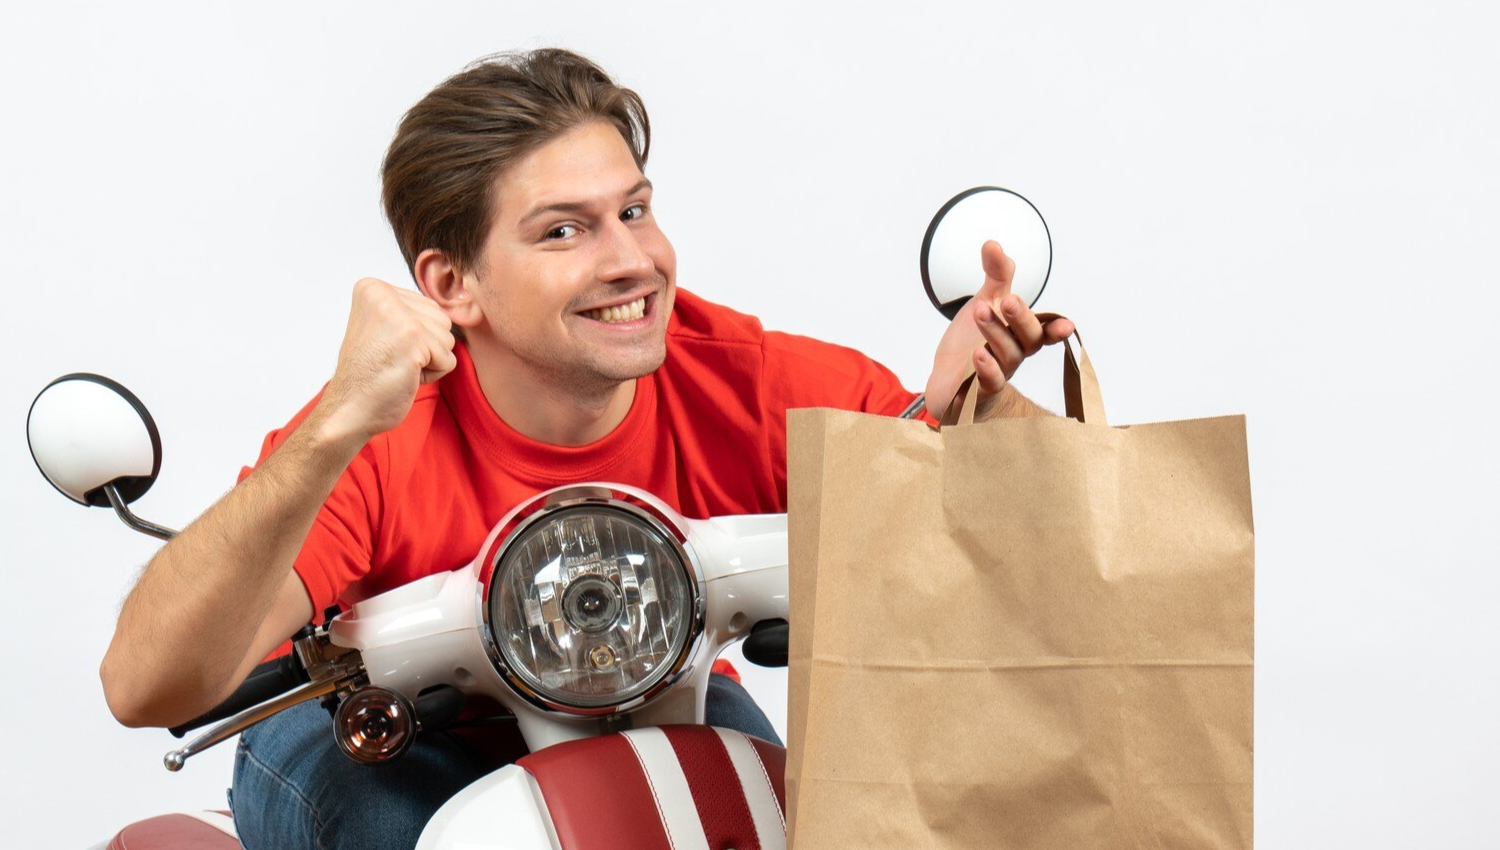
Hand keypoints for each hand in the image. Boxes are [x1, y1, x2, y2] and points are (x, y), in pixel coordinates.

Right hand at [317, 278, 457, 442]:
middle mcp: (383, 295)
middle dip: (426, 346)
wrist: (349, 409)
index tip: (383, 348)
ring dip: (429, 361)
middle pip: (441, 319)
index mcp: (372, 288)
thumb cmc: (369, 374)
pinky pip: (448, 360)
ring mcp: (399, 315)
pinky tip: (404, 376)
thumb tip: (451, 309)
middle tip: (391, 359)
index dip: (414, 335)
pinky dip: (432, 375)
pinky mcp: (414, 338)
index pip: (427, 307)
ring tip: (397, 367)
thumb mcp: (384, 327)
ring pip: (448, 338)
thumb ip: (410, 311)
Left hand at [923, 240, 1073, 418]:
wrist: (947, 378)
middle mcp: (1015, 353)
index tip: (1066, 325)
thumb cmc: (972, 342)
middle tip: (1009, 300)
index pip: (1045, 330)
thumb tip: (992, 244)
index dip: (1057, 329)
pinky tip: (977, 354)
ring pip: (1006, 354)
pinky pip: (989, 381)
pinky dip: (986, 368)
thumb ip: (995, 276)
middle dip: (1021, 318)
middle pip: (1029, 339)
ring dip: (995, 332)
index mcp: (1021, 334)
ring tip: (980, 312)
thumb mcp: (985, 302)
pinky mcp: (979, 389)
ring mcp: (999, 372)